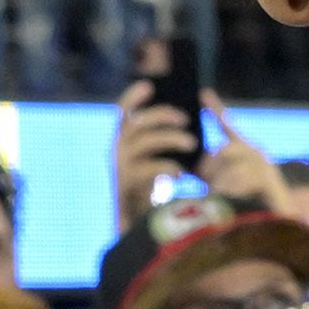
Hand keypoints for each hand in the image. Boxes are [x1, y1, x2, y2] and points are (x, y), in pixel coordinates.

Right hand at [114, 88, 203, 219]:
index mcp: (121, 141)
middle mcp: (115, 150)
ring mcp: (119, 168)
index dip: (133, 97)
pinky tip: (182, 172)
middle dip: (162, 115)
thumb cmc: (149, 189)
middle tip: (186, 118)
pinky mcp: (126, 186)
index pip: (121, 112)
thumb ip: (159, 141)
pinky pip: (146, 169)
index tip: (150, 84)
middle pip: (136, 123)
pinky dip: (166, 167)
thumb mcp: (152, 161)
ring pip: (143, 142)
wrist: (136, 225)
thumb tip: (183, 119)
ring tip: (192, 143)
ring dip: (170, 139)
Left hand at [202, 116, 285, 216]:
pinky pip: (240, 178)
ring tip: (221, 197)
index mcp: (242, 150)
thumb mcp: (222, 185)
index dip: (216, 108)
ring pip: (229, 167)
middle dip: (208, 171)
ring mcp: (263, 163)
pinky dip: (232, 191)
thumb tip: (192, 170)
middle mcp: (254, 151)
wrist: (277, 220)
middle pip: (221, 150)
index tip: (203, 93)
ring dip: (219, 185)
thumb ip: (209, 174)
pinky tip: (234, 198)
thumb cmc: (245, 204)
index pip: (227, 125)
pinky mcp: (268, 178)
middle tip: (206, 186)